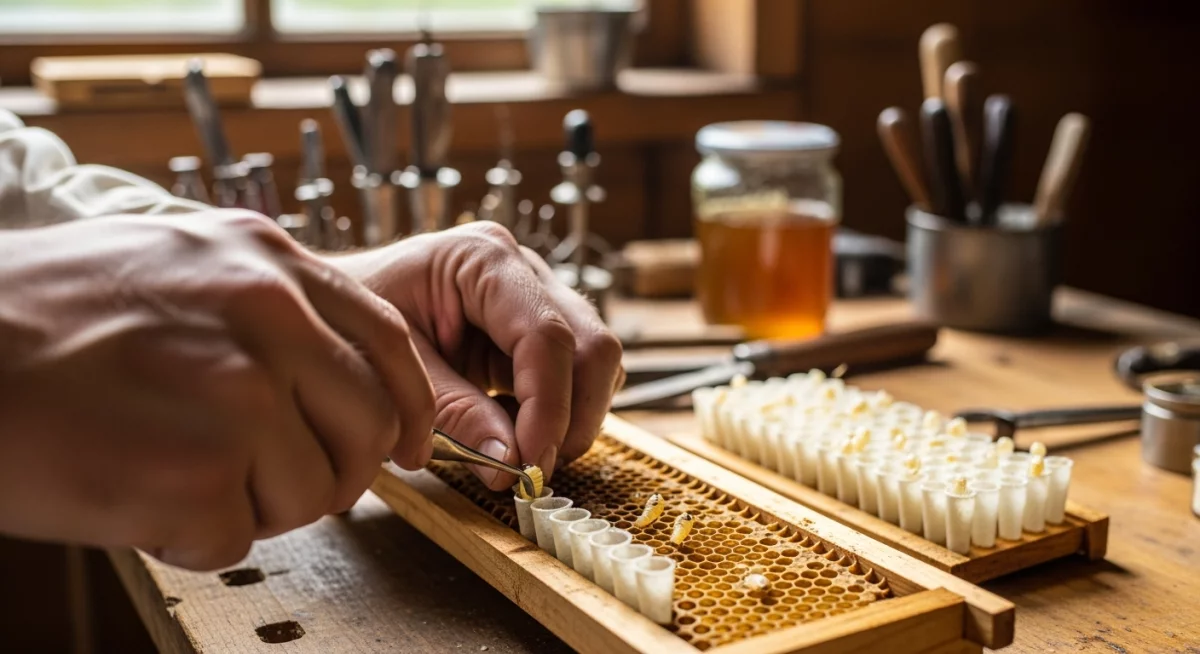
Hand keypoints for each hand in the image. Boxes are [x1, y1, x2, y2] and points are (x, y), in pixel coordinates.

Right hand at [0, 212, 434, 570]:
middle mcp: (268, 316)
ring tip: (173, 473)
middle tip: (267, 481)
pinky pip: (237, 536)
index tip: (408, 445)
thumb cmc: (38, 315)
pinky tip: (136, 495)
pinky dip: (190, 536)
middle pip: (368, 427)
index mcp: (267, 261)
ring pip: (312, 491)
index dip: (408, 406)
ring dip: (251, 504)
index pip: (388, 341)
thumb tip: (331, 374)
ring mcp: (239, 393)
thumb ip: (265, 305)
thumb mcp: (175, 262)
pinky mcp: (197, 472)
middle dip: (331, 471)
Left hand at [333, 222, 623, 489]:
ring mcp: (536, 297)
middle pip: (591, 346)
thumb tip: (512, 465)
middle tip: (533, 472)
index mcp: (482, 259)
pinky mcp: (535, 331)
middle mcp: (521, 270)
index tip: (532, 464)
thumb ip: (455, 413)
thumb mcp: (393, 370)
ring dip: (570, 418)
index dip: (549, 406)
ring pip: (595, 363)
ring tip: (519, 455)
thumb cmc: (350, 326)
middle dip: (572, 417)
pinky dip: (557, 414)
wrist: (330, 312)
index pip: (547, 335)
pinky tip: (514, 431)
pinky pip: (575, 376)